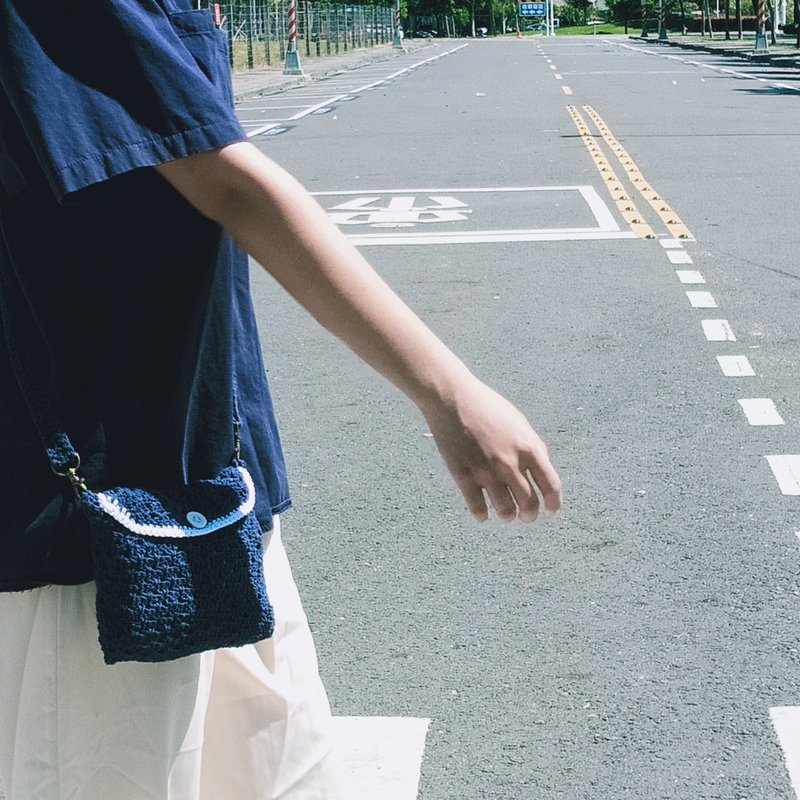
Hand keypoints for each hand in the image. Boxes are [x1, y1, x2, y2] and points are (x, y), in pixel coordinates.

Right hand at [423, 379, 561, 522]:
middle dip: (530, 515)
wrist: (453, 399)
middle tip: (526, 516)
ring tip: (506, 514)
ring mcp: (486, 471)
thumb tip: (541, 472)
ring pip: (505, 511)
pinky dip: (482, 515)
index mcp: (529, 448)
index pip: (551, 486)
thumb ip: (533, 447)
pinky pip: (477, 507)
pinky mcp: (464, 476)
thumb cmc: (488, 407)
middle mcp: (510, 463)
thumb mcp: (520, 423)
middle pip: (529, 504)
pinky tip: (482, 513)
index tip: (551, 511)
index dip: (554, 504)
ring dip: (508, 516)